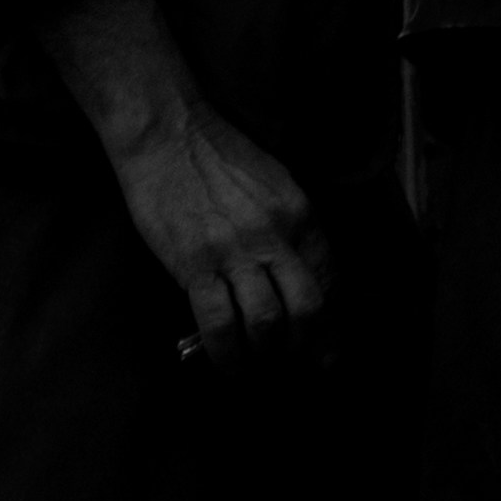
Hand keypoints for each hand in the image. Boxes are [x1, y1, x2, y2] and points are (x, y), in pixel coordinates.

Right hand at [37, 0, 331, 354]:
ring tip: (259, 365)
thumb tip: (297, 275)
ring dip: (266, 354)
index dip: (332, 319)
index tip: (329, 343)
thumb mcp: (275, 183)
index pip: (329, 278)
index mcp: (300, 211)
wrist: (168, 134)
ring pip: (267, 322)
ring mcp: (235, 252)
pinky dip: (227, 356)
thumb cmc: (218, 156)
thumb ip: (290, 227)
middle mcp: (275, 234)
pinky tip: (228, 366)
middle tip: (302, 363)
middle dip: (309, 345)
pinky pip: (219, 325)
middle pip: (308, 307)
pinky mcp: (195, 266)